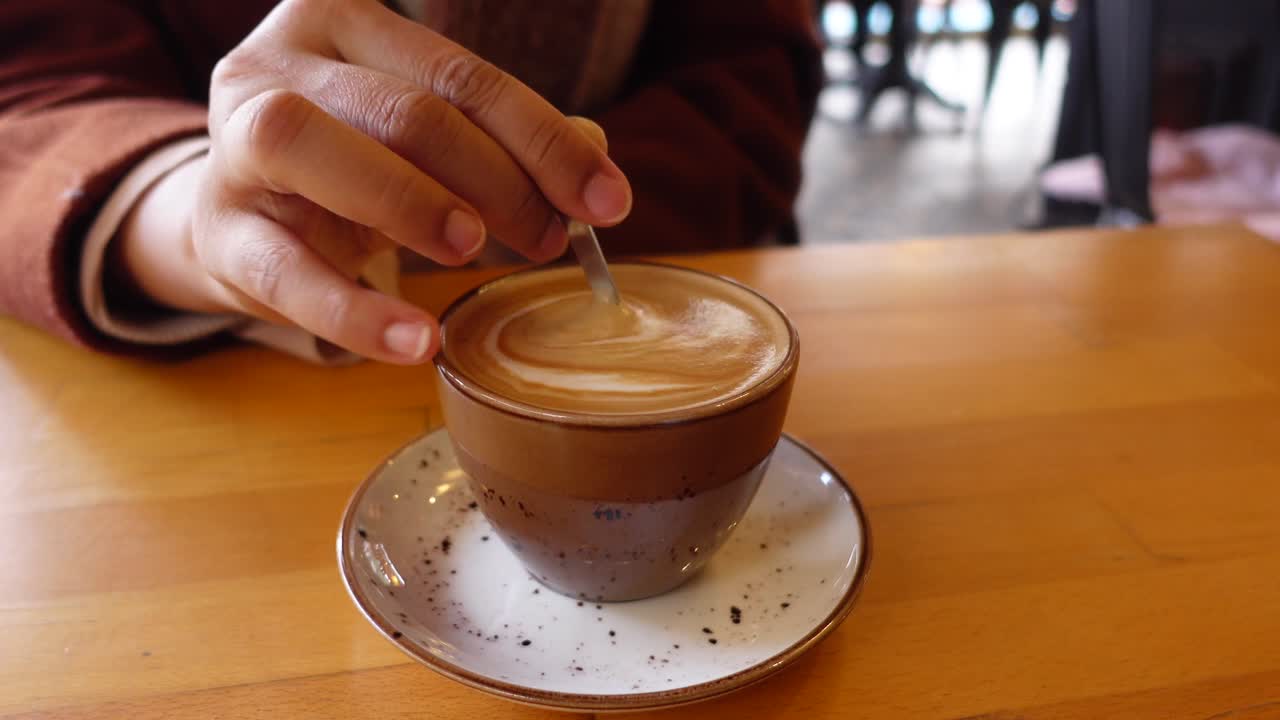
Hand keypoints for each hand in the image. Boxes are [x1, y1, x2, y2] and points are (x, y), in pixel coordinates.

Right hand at [117, 0, 630, 362]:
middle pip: (402, 111)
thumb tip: (597, 159)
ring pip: (312, 147)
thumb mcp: (427, 141)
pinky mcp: (219, 230)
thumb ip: (506, 141)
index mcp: (345, 24)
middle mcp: (279, 64)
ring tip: (472, 252)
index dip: (544, 140)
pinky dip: (355, 311)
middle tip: (549, 240)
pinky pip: (284, 270)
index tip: (609, 201)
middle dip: (496, 180)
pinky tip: (416, 341)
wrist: (241, 214)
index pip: (461, 76)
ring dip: (410, 204)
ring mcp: (233, 141)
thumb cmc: (354, 163)